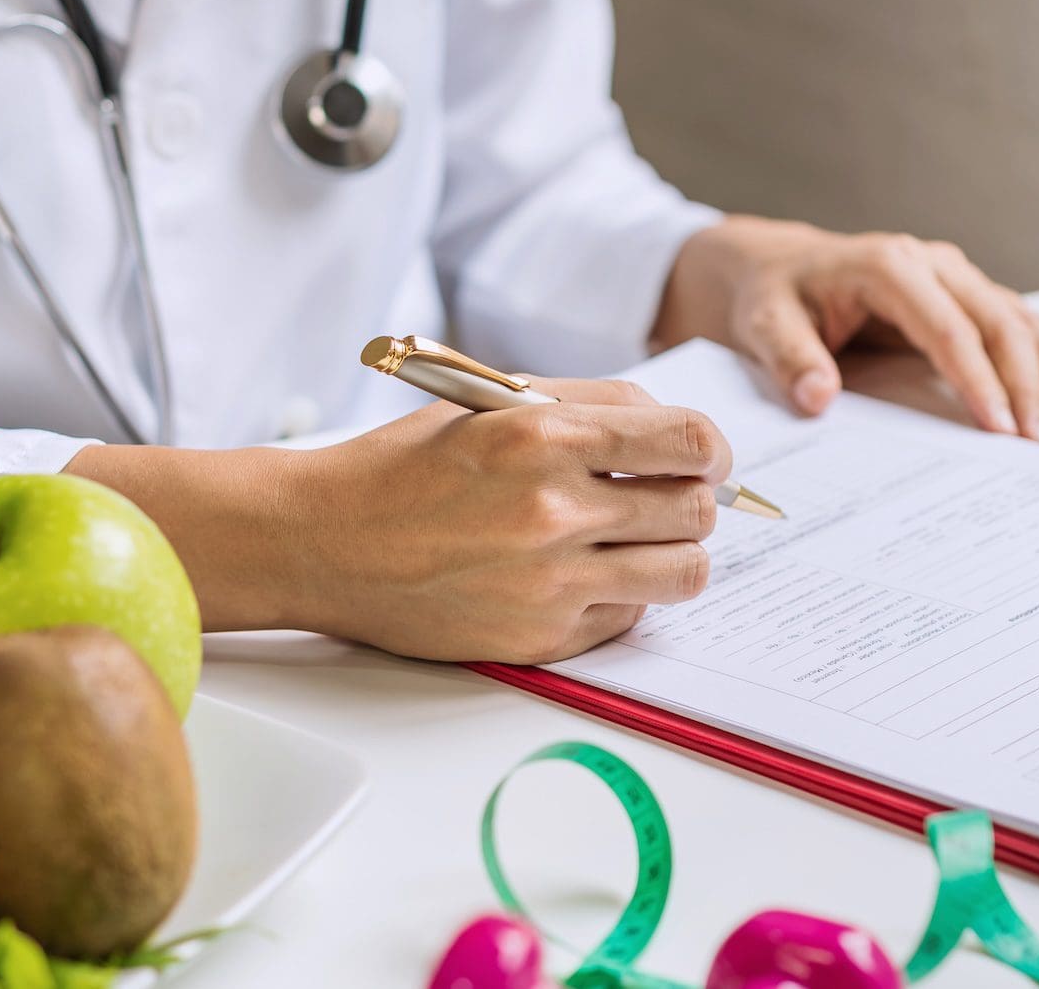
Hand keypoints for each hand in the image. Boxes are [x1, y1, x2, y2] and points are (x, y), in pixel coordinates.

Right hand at [273, 378, 727, 662]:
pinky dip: (622, 595)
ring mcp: (551, 583)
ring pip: (683, 573)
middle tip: (666, 497)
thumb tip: (675, 431)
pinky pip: (630, 617)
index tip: (703, 457)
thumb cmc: (407, 466)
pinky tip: (582, 574)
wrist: (326, 542)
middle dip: (693, 500)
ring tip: (637, 540)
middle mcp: (554, 511)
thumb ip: (593, 405)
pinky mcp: (542, 637)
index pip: (690, 442)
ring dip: (673, 553)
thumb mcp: (494, 401)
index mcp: (544, 436)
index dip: (711, 450)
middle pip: (697, 511)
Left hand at [654, 216, 1038, 442]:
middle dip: (1030, 383)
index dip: (978, 377)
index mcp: (887, 266)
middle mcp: (932, 265)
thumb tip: (818, 396)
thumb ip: (790, 358)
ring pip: (1023, 322)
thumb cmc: (773, 298)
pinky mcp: (968, 299)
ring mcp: (956, 279)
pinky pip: (1024, 326)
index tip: (999, 428)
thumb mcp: (763, 324)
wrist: (778, 269)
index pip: (946, 326)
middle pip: (999, 322)